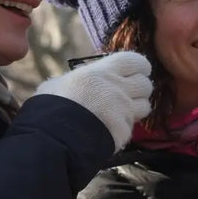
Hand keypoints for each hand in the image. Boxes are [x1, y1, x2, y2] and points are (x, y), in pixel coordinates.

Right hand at [33, 52, 152, 150]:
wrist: (54, 137)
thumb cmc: (51, 107)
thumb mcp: (59, 84)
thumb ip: (76, 80)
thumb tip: (74, 83)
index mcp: (102, 72)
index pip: (136, 61)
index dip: (140, 68)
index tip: (136, 73)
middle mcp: (117, 88)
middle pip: (146, 85)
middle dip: (139, 91)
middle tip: (126, 97)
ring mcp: (123, 111)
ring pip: (145, 107)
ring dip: (135, 110)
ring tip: (118, 115)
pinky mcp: (123, 132)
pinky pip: (130, 129)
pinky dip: (121, 131)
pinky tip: (107, 132)